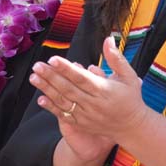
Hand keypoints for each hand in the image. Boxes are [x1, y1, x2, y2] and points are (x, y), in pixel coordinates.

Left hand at [30, 37, 149, 146]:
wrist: (131, 126)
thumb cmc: (130, 97)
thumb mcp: (129, 76)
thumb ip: (116, 58)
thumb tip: (108, 38)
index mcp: (105, 90)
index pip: (82, 78)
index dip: (67, 69)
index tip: (53, 59)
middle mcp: (94, 104)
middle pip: (69, 89)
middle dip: (51, 77)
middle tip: (37, 65)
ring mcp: (86, 115)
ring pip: (63, 101)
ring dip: (47, 89)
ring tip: (34, 77)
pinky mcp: (82, 124)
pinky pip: (64, 115)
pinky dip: (51, 108)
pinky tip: (40, 99)